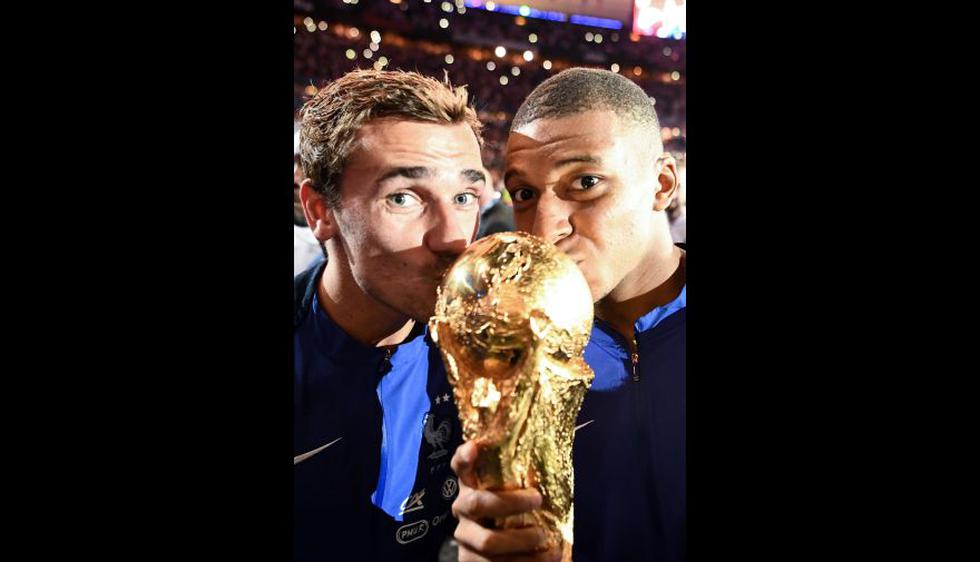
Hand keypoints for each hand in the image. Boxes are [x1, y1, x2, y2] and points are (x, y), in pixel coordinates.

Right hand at [450, 441, 562, 561]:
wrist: (501, 558)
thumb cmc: (513, 519)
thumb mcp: (514, 498)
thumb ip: (521, 484)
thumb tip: (549, 465)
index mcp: (471, 488)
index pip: (460, 467)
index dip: (463, 457)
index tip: (473, 448)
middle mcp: (463, 510)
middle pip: (476, 503)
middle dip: (510, 502)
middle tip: (537, 499)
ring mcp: (465, 538)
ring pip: (488, 541)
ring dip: (521, 539)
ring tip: (544, 537)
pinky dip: (528, 561)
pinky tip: (547, 555)